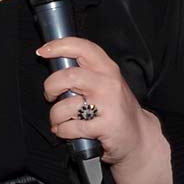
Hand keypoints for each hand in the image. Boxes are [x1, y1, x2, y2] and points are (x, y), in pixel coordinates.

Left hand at [37, 37, 150, 165]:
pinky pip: (71, 128)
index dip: (58, 46)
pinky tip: (67, 131)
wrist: (139, 137)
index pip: (81, 47)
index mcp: (107, 69)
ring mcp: (108, 105)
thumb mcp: (107, 83)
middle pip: (67, 76)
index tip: (43, 51)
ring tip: (60, 120)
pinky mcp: (105, 126)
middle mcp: (108, 83)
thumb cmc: (117, 110)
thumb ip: (86, 72)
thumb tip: (56, 64)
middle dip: (50, 87)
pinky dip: (63, 131)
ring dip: (55, 116)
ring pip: (65, 105)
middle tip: (50, 95)